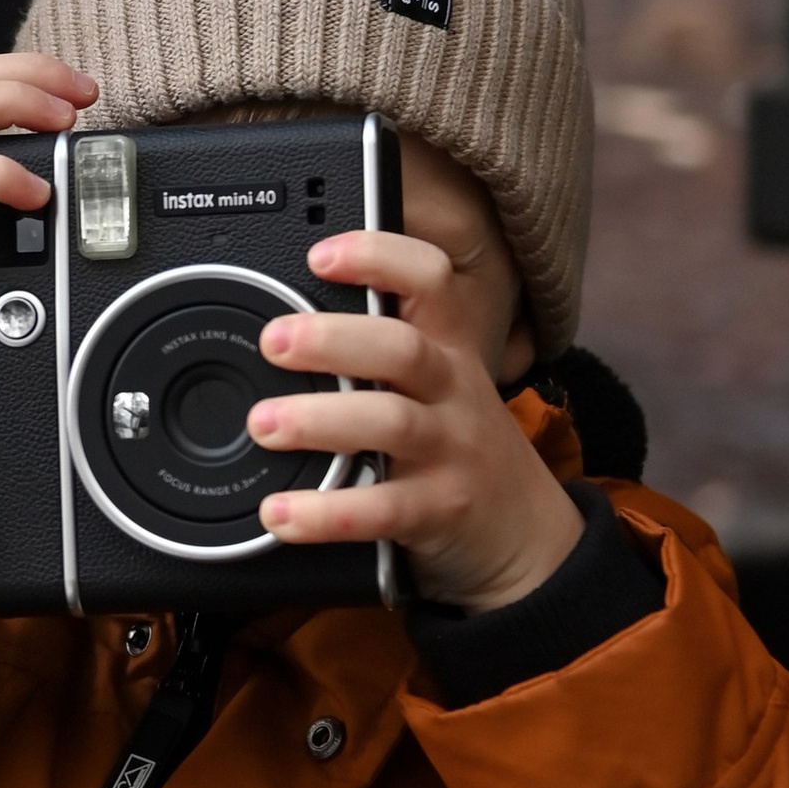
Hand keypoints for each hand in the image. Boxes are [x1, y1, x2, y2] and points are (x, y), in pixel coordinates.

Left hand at [248, 226, 582, 609]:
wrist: (525, 532)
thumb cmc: (459, 445)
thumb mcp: (440, 386)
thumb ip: (379, 352)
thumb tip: (286, 318)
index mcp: (448, 348)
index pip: (430, 282)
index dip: (380, 258)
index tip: (321, 256)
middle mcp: (453, 391)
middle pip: (402, 348)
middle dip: (333, 338)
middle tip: (273, 340)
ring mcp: (450, 451)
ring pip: (391, 423)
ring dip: (319, 420)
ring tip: (263, 425)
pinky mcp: (439, 511)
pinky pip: (382, 509)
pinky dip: (326, 512)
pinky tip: (281, 513)